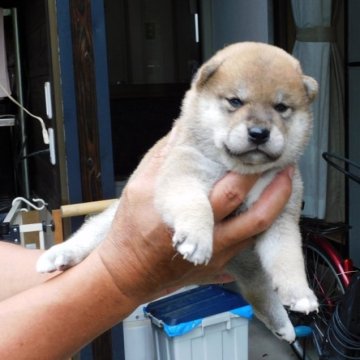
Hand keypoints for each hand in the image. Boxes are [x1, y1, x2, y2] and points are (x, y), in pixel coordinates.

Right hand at [96, 133, 292, 304]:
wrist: (128, 273)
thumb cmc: (130, 231)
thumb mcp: (138, 188)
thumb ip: (161, 157)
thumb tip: (179, 130)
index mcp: (189, 217)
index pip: (230, 195)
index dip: (252, 174)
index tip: (262, 156)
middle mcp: (210, 240)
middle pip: (256, 216)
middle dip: (277, 190)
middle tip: (287, 168)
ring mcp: (218, 257)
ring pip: (258, 233)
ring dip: (275, 208)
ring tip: (284, 184)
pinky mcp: (219, 266)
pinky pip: (248, 244)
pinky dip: (261, 224)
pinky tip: (263, 206)